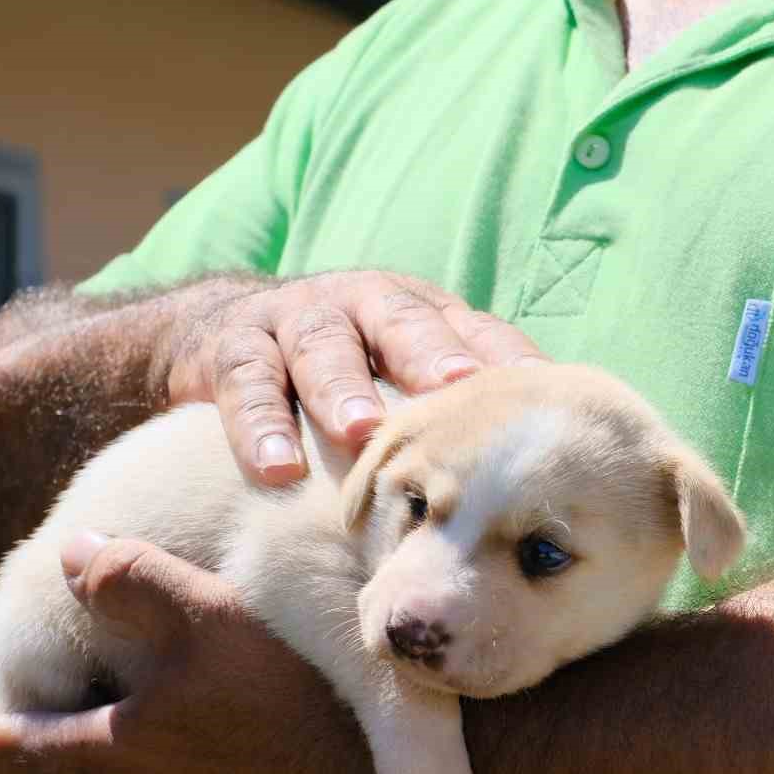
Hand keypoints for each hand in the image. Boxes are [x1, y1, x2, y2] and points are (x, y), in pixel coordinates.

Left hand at [0, 537, 393, 773]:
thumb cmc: (287, 701)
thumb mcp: (211, 620)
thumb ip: (134, 582)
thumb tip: (73, 551)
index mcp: (108, 757)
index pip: (8, 755)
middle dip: (58, 758)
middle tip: (78, 713)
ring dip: (125, 771)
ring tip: (160, 721)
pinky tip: (221, 746)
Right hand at [164, 271, 545, 483]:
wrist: (220, 331)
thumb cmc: (347, 369)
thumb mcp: (404, 372)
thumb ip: (461, 404)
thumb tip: (553, 458)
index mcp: (419, 311)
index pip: (472, 330)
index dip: (504, 356)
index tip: (540, 388)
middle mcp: (362, 304)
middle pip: (401, 322)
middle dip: (429, 353)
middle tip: (456, 387)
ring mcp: (295, 320)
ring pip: (322, 348)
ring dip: (342, 389)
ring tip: (362, 432)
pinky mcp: (231, 349)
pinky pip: (247, 384)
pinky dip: (261, 426)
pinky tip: (278, 469)